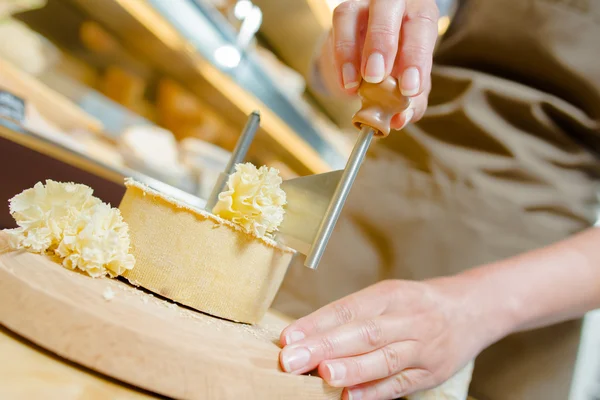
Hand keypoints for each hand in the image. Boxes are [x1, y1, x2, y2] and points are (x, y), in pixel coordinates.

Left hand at [278, 279, 493, 399]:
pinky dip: (376, 391)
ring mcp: (422, 346)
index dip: (317, 323)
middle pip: (364, 332)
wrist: (472, 309)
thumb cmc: (416, 303)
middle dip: (325, 346)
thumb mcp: (388, 296)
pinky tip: (352, 396)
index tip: (288, 337)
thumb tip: (307, 336)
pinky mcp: (431, 372)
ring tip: (323, 375)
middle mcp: (407, 318)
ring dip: (352, 368)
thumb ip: (352, 315)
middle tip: (292, 359)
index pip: (349, 309)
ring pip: (385, 358)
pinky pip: (401, 383)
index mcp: (391, 295)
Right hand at [330, 0, 438, 129]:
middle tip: (376, 78)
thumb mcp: (408, 86)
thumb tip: (399, 120)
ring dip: (355, 50)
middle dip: (383, 43)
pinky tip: (346, 81)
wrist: (368, 60)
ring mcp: (367, 4)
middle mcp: (397, 2)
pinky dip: (341, 55)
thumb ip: (410, 103)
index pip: (422, 26)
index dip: (416, 56)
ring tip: (357, 84)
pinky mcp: (345, 12)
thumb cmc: (397, 69)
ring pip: (358, 11)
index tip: (408, 89)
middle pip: (391, 6)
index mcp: (421, 15)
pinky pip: (339, 25)